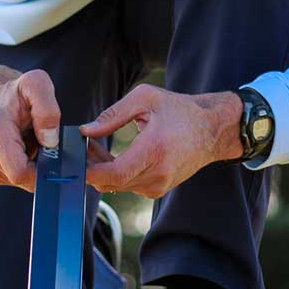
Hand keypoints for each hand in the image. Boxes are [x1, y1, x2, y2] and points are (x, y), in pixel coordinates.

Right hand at [0, 66, 60, 191]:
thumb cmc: (17, 92)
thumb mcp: (37, 84)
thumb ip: (47, 110)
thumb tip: (50, 141)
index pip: (19, 172)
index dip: (41, 173)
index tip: (56, 160)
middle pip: (20, 179)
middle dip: (38, 169)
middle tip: (48, 148)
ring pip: (17, 181)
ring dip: (31, 168)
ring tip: (32, 144)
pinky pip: (11, 179)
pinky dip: (23, 168)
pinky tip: (24, 151)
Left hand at [78, 85, 241, 198]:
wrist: (212, 130)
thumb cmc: (179, 110)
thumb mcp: (145, 99)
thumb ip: (112, 115)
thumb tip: (86, 130)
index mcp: (154, 150)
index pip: (115, 173)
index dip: (91, 172)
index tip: (76, 160)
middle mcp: (158, 173)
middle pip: (112, 182)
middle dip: (92, 166)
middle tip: (84, 145)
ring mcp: (159, 185)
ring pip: (118, 186)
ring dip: (103, 170)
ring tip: (97, 146)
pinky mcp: (159, 189)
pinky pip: (129, 185)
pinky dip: (117, 173)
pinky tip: (114, 156)